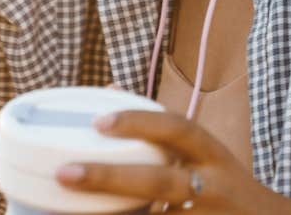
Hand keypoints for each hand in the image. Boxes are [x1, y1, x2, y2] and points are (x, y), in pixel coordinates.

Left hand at [54, 109, 290, 214]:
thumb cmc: (224, 185)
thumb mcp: (204, 153)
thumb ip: (162, 131)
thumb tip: (109, 89)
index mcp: (212, 156)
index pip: (179, 130)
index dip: (140, 122)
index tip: (99, 121)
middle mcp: (211, 187)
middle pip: (160, 182)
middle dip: (111, 178)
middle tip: (66, 172)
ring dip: (115, 214)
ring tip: (69, 212)